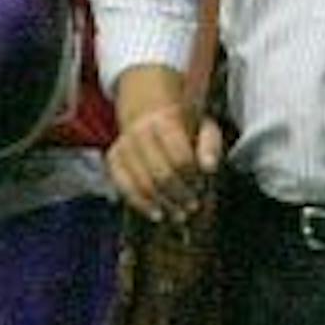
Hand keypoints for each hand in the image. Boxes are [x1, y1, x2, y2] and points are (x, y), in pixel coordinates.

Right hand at [107, 104, 222, 225]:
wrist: (149, 108)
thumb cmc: (181, 124)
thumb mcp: (204, 126)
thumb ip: (210, 145)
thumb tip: (209, 168)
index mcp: (165, 120)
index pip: (180, 158)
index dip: (192, 177)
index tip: (202, 187)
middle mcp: (140, 133)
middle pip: (160, 174)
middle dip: (178, 194)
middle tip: (193, 206)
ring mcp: (124, 146)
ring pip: (141, 183)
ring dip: (162, 203)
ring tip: (179, 215)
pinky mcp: (114, 158)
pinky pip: (123, 186)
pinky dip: (140, 203)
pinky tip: (157, 214)